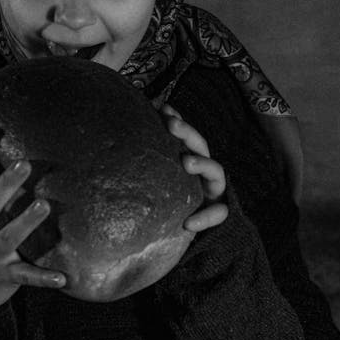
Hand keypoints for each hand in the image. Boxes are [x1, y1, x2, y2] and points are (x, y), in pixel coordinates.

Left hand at [160, 104, 227, 231]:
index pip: (186, 136)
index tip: (163, 109)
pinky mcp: (219, 211)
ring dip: (202, 163)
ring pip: (216, 172)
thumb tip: (121, 140)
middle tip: (171, 125)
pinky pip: (217, 213)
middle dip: (187, 133)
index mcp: (190, 160)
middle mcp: (204, 172)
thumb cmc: (167, 204)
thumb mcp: (158, 184)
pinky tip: (188, 223)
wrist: (181, 231)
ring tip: (186, 162)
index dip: (178, 121)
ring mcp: (214, 190)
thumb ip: (149, 166)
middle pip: (200, 146)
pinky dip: (205, 217)